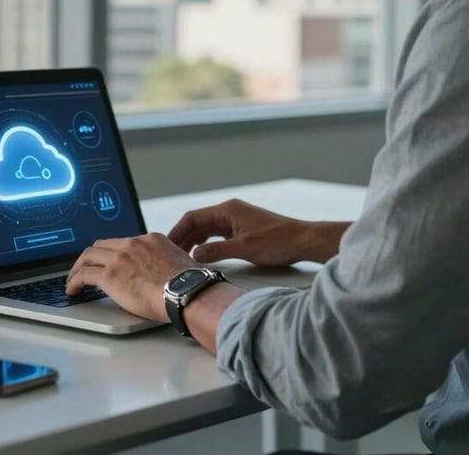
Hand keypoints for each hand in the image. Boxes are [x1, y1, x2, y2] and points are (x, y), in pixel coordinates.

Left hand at [66, 232, 193, 320]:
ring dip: (78, 267)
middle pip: (103, 244)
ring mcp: (119, 258)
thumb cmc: (188, 284)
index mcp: (150, 240)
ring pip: (89, 255)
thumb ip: (170, 263)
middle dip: (93, 256)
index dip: (115, 253)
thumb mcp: (182, 263)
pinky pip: (84, 274)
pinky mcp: (110, 275)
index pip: (125, 242)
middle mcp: (132, 244)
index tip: (111, 262)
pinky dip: (74, 281)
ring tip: (74, 279)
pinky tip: (72, 289)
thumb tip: (171, 273)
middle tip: (88, 267)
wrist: (185, 291)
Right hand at [168, 199, 348, 265]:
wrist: (302, 241)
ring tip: (181, 257)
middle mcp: (229, 212)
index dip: (178, 231)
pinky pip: (217, 235)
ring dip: (194, 241)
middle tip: (169, 254)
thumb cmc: (277, 241)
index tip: (166, 244)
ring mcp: (236, 221)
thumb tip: (194, 256)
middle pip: (198, 223)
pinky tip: (202, 256)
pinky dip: (207, 244)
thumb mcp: (244, 248)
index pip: (194, 217)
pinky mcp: (242, 230)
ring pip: (207, 230)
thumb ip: (217, 251)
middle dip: (183, 237)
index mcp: (228, 210)